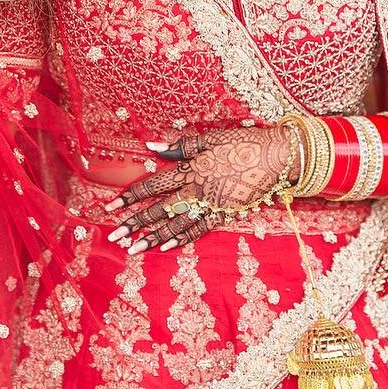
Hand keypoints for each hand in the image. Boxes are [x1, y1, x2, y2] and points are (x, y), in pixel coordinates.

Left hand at [101, 126, 294, 252]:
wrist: (276, 158)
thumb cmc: (242, 143)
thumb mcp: (210, 139)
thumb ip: (180, 146)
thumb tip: (152, 147)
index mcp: (189, 170)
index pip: (152, 186)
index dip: (130, 196)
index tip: (110, 206)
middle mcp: (196, 191)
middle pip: (158, 210)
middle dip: (134, 224)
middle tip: (113, 236)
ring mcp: (210, 206)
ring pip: (175, 225)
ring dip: (152, 238)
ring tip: (133, 249)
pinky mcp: (224, 216)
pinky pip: (199, 231)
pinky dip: (182, 240)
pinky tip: (166, 248)